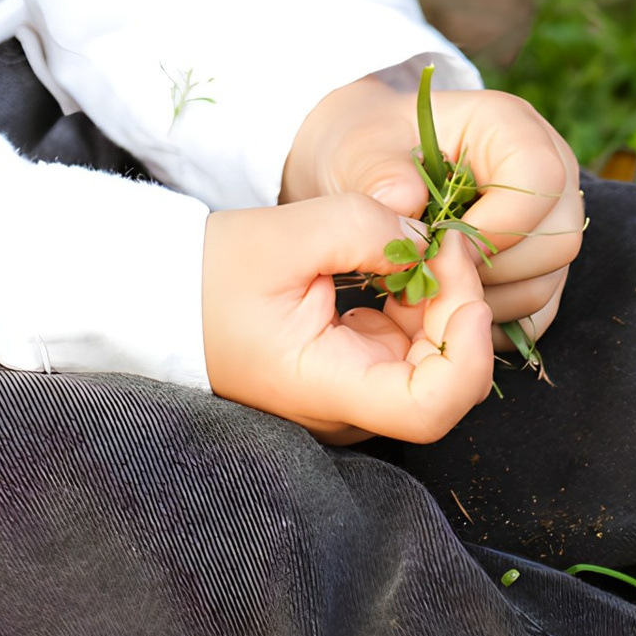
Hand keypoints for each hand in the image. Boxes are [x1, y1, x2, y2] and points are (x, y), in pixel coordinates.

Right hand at [201, 194, 495, 444]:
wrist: (168, 296)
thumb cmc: (212, 275)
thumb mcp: (285, 234)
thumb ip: (363, 226)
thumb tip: (427, 237)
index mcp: (327, 387)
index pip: (428, 409)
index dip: (468, 354)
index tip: (465, 289)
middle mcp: (350, 406)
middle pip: (447, 381)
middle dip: (461, 308)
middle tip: (445, 240)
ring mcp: (358, 391)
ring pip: (438, 361)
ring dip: (444, 301)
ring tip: (420, 243)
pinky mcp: (358, 368)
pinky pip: (414, 344)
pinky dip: (422, 301)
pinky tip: (399, 263)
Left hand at [281, 75, 585, 334]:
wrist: (368, 173)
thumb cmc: (371, 152)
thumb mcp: (362, 149)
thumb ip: (379, 172)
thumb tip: (404, 200)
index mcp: (509, 126)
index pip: (541, 177)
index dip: (499, 220)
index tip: (443, 240)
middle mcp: (545, 171)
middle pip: (559, 238)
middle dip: (492, 268)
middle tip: (433, 267)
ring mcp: (547, 220)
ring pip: (549, 281)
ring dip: (489, 298)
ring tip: (432, 284)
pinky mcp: (539, 264)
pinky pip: (538, 310)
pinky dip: (494, 319)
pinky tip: (447, 308)